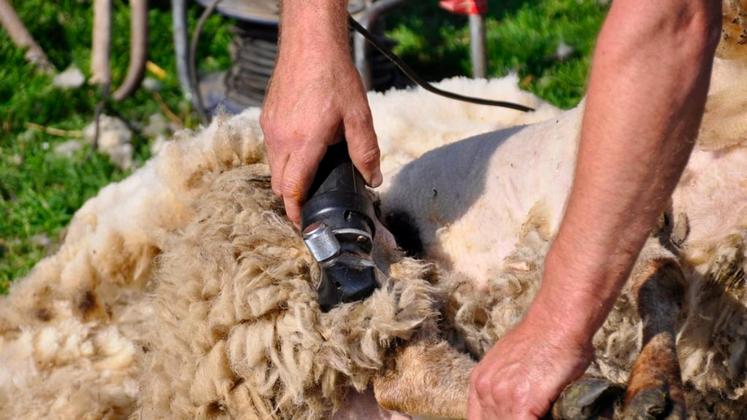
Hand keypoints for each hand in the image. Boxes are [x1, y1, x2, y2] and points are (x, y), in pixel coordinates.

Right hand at [260, 19, 380, 224]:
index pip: (292, 189)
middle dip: (292, 198)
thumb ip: (366, 151)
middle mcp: (280, 138)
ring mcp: (270, 127)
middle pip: (279, 184)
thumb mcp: (358, 116)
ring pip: (273, 166)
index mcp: (303, 143)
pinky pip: (271, 148)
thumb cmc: (335, 76)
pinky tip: (303, 149)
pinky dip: (284, 158)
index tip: (303, 225)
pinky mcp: (267, 116)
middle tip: (311, 204)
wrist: (310, 42)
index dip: (296, 212)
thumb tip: (372, 178)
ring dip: (288, 177)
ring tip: (311, 175)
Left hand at [468, 310, 592, 418]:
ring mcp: (501, 396)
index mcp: (478, 381)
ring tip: (536, 413)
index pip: (478, 419)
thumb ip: (504, 384)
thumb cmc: (544, 339)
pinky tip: (546, 416)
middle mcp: (484, 389)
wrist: (557, 322)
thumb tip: (514, 405)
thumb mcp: (509, 362)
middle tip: (527, 414)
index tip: (512, 416)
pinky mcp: (522, 403)